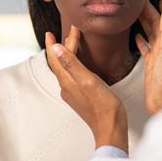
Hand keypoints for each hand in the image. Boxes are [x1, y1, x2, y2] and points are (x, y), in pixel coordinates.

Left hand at [45, 26, 128, 153]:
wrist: (111, 129)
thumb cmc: (104, 107)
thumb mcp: (88, 81)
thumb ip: (72, 64)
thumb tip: (55, 48)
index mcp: (67, 81)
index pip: (55, 58)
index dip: (53, 44)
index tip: (50, 32)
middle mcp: (67, 87)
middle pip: (61, 62)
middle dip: (63, 45)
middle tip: (70, 31)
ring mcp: (74, 93)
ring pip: (66, 69)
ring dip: (68, 54)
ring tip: (72, 43)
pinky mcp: (81, 97)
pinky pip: (73, 76)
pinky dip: (74, 64)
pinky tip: (81, 64)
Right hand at [136, 0, 161, 115]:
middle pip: (158, 25)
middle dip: (150, 13)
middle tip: (140, 3)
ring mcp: (159, 55)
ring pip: (151, 34)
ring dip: (145, 23)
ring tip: (135, 15)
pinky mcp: (152, 63)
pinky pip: (146, 48)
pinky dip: (141, 40)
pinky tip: (136, 36)